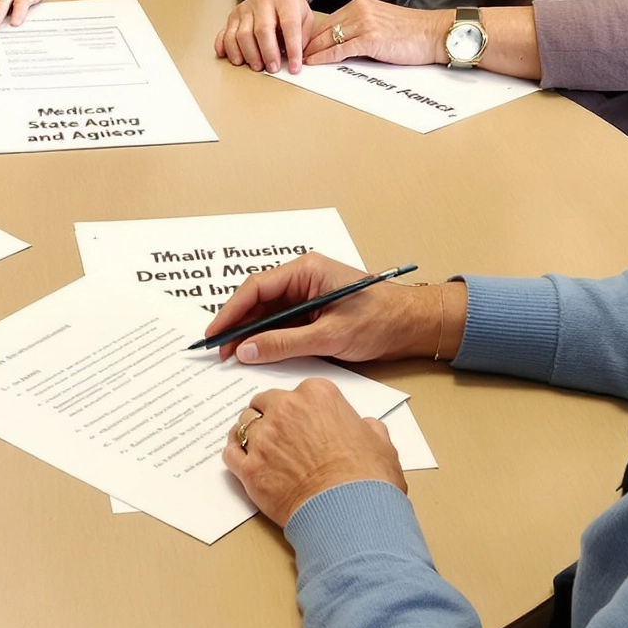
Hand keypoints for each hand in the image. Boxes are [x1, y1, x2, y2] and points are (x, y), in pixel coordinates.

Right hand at [201, 252, 456, 365]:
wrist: (413, 325)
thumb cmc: (380, 320)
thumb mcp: (330, 336)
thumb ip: (285, 343)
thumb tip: (246, 350)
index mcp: (306, 270)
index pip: (257, 287)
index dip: (231, 311)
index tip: (214, 333)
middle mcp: (303, 278)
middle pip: (258, 299)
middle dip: (237, 324)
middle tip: (218, 351)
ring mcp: (308, 294)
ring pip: (268, 313)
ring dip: (251, 333)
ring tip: (232, 356)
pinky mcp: (314, 311)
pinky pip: (283, 323)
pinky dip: (268, 338)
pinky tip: (256, 353)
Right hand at [216, 0, 317, 73]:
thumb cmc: (289, 9)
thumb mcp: (305, 17)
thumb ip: (303, 37)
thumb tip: (298, 60)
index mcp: (284, 2)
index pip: (289, 26)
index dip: (292, 49)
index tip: (294, 67)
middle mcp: (262, 3)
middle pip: (262, 30)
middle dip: (268, 53)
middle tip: (273, 69)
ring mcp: (245, 9)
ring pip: (242, 35)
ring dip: (249, 55)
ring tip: (257, 67)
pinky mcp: (232, 17)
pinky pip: (225, 35)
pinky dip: (228, 49)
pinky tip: (235, 59)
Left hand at [223, 379, 405, 526]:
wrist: (350, 513)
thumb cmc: (367, 480)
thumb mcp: (381, 445)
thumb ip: (369, 428)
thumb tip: (367, 427)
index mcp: (317, 396)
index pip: (297, 392)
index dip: (298, 408)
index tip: (300, 419)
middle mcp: (285, 410)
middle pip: (263, 403)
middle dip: (269, 415)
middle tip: (277, 433)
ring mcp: (264, 439)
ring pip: (243, 425)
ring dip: (249, 434)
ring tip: (257, 446)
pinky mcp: (250, 468)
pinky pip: (230, 453)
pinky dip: (234, 455)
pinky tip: (241, 460)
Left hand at [301, 0, 444, 67]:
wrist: (435, 33)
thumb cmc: (412, 32)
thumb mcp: (381, 22)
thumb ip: (360, 28)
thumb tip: (340, 43)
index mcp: (360, 4)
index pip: (328, 21)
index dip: (311, 35)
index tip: (299, 45)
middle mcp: (359, 10)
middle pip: (323, 29)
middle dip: (306, 44)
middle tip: (291, 55)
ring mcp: (365, 24)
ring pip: (328, 39)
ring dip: (311, 52)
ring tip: (297, 62)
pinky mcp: (371, 39)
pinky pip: (340, 49)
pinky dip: (324, 58)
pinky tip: (314, 63)